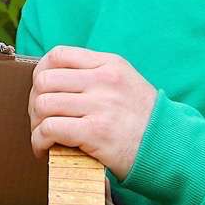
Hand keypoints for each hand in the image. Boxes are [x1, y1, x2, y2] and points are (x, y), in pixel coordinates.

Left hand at [29, 46, 157, 180]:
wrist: (170, 149)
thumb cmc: (144, 121)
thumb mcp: (126, 84)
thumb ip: (95, 76)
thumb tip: (52, 80)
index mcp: (110, 65)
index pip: (58, 55)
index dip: (41, 72)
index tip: (42, 91)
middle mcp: (105, 81)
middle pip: (45, 80)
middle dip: (34, 102)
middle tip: (40, 120)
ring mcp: (101, 105)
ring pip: (43, 105)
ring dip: (36, 124)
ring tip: (43, 136)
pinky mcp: (95, 132)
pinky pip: (50, 129)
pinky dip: (39, 141)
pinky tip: (44, 149)